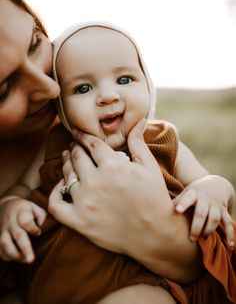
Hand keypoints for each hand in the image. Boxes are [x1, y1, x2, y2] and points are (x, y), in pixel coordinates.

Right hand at [0, 197, 46, 262]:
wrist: (5, 206)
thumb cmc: (24, 209)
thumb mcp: (33, 206)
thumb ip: (40, 214)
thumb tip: (41, 224)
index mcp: (20, 212)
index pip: (25, 220)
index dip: (32, 228)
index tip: (39, 233)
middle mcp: (10, 221)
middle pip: (17, 235)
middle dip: (24, 248)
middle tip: (31, 259)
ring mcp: (2, 230)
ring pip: (5, 244)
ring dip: (15, 255)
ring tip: (26, 261)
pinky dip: (6, 256)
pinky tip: (16, 259)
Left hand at [49, 119, 170, 251]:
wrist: (155, 234)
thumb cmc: (155, 197)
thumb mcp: (149, 166)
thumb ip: (138, 142)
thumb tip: (139, 120)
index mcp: (113, 165)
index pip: (91, 143)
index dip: (83, 135)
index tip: (78, 133)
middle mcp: (95, 181)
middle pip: (77, 156)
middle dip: (75, 148)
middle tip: (74, 146)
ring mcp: (85, 202)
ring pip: (66, 175)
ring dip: (66, 164)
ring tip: (67, 160)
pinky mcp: (79, 221)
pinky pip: (55, 203)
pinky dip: (54, 192)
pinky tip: (60, 185)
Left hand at [173, 175, 234, 246]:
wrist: (215, 184)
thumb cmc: (194, 192)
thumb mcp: (185, 192)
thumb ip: (176, 201)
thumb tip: (157, 209)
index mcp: (193, 193)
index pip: (188, 198)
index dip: (183, 204)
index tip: (177, 210)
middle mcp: (206, 199)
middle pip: (202, 213)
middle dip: (197, 226)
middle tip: (191, 239)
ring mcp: (216, 205)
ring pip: (215, 219)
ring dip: (209, 230)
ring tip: (203, 240)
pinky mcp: (224, 211)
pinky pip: (228, 223)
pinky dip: (230, 235)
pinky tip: (229, 246)